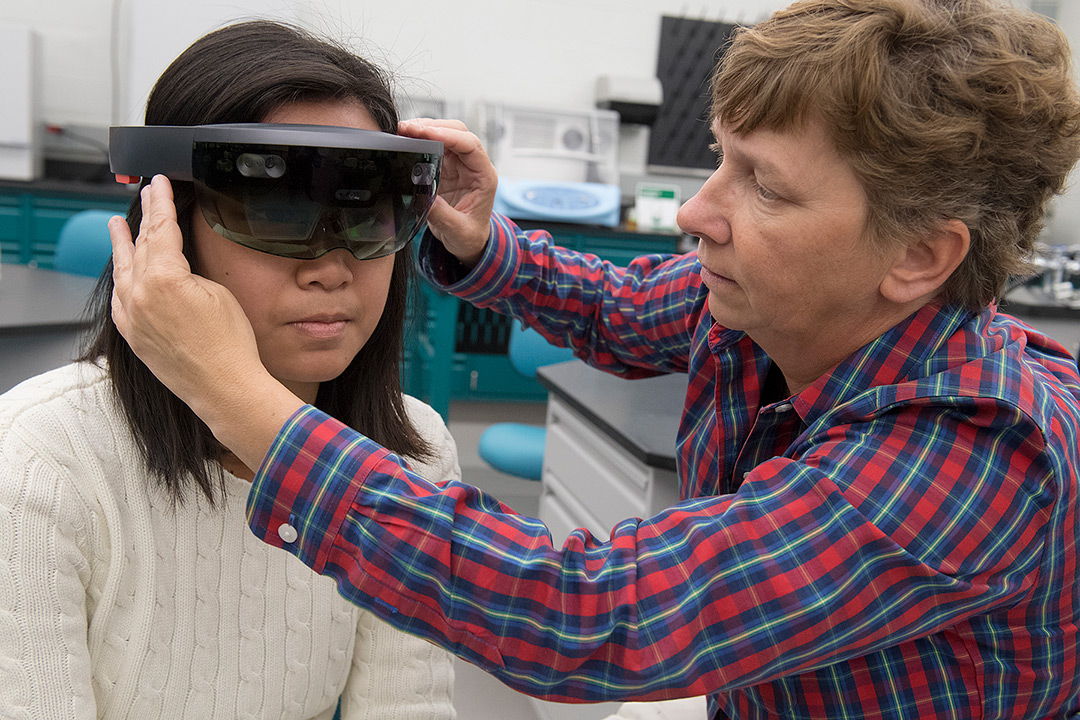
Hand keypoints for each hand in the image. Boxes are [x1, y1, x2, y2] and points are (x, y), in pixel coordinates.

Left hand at [110, 175, 302, 468]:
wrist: (224, 386)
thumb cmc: (230, 344)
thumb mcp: (216, 291)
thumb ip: (188, 270)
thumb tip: (175, 265)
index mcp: (162, 278)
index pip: (161, 228)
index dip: (161, 202)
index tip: (158, 184)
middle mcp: (139, 295)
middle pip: (140, 244)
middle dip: (144, 217)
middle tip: (146, 195)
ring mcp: (131, 316)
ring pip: (124, 269)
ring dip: (122, 245)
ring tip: (116, 226)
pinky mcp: (132, 334)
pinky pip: (120, 297)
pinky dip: (122, 278)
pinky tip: (122, 272)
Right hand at [398, 119, 495, 266]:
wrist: (466, 242)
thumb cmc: (469, 236)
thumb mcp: (457, 230)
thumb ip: (441, 215)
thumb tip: (421, 196)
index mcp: (484, 176)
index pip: (470, 145)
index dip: (449, 136)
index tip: (426, 134)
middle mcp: (472, 165)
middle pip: (457, 132)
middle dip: (433, 126)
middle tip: (407, 129)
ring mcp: (458, 164)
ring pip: (444, 134)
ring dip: (423, 129)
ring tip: (402, 131)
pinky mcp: (444, 167)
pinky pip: (432, 145)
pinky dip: (418, 140)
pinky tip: (404, 140)